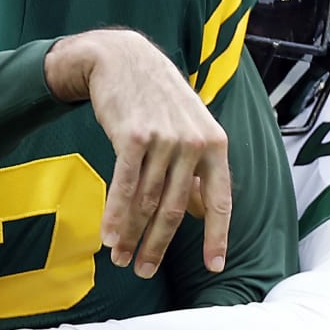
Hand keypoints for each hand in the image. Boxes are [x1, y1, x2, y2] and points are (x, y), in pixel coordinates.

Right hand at [44, 29, 231, 278]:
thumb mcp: (191, 127)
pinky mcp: (133, 136)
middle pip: (176, 209)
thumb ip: (199, 168)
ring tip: (121, 258)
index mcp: (215, 144)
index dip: (217, 236)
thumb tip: (205, 212)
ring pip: (148, 201)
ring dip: (131, 235)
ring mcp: (164, 139)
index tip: (214, 266)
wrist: (124, 58)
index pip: (220, 201)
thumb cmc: (159, 99)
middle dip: (159, 246)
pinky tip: (108, 237)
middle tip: (145, 271)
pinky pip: (124, 185)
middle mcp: (194, 143)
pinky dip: (115, 215)